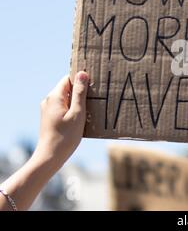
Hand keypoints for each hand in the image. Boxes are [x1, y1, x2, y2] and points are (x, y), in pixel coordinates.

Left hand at [0, 71, 88, 210]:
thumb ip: (79, 93)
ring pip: (66, 99)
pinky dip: (72, 110)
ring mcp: (48, 110)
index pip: (68, 79)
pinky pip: (63, 108)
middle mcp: (49, 101)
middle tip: (96, 97)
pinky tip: (82, 118)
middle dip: (81, 91)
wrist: (50, 157)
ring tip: (90, 109)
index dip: (81, 79)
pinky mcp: (49, 118)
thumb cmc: (66, 136)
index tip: (94, 83)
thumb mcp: (77, 113)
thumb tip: (82, 74)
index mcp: (55, 97)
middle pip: (67, 88)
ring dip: (78, 102)